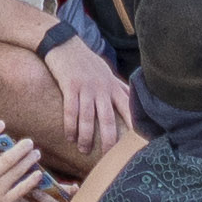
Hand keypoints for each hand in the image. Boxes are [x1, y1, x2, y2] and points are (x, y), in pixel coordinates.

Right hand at [18, 41, 138, 166]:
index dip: (134, 127)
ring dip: (85, 137)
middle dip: (108, 140)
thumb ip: (120, 88)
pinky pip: (70, 110)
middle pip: (108, 119)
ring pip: (88, 118)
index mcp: (113, 87)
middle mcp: (102, 88)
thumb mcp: (107, 72)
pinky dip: (70, 125)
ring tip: (83, 150)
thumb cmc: (86, 60)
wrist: (64, 43)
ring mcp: (86, 87)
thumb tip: (135, 100)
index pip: (128, 110)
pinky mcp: (69, 86)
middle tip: (108, 158)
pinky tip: (69, 137)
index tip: (138, 143)